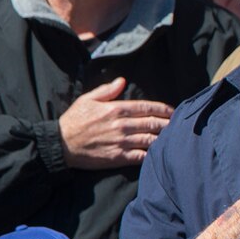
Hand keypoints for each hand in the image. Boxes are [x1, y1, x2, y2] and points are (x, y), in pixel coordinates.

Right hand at [58, 77, 173, 168]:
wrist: (60, 144)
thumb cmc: (74, 121)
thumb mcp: (87, 100)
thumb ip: (106, 90)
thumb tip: (122, 81)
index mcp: (116, 109)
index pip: (147, 107)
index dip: (163, 109)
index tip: (173, 111)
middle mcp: (122, 125)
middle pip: (153, 123)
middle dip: (168, 123)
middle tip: (179, 124)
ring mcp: (121, 142)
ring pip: (151, 139)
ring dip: (164, 138)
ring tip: (174, 138)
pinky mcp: (119, 157)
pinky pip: (142, 156)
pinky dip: (153, 154)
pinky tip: (161, 153)